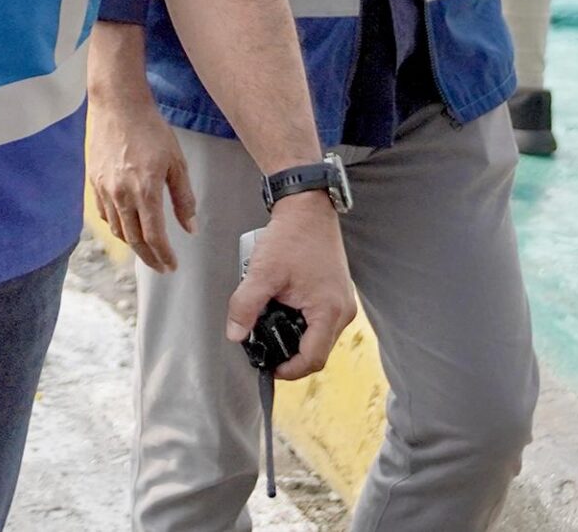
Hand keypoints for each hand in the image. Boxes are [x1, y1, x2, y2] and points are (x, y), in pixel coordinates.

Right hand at [87, 24, 192, 269]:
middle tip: (161, 267)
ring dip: (133, 244)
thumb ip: (183, 198)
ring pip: (117, 229)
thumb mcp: (176, 162)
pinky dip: (117, 226)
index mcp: (145, 191)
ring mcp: (104, 189)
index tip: (172, 265)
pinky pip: (104, 214)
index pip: (154, 236)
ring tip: (146, 250)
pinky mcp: (94, 181)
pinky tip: (126, 226)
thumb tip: (190, 227)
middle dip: (149, 258)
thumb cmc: (151, 129)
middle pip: (134, 239)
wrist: (118, 106)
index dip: (164, 255)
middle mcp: (121, 195)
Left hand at [226, 193, 355, 379]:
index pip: (312, 359)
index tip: (268, 367)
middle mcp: (343, 311)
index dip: (288, 370)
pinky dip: (302, 323)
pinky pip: (320, 321)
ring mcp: (342, 302)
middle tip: (264, 347)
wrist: (307, 208)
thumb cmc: (291, 236)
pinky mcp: (337, 294)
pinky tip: (282, 310)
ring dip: (295, 337)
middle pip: (317, 350)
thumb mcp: (262, 272)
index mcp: (329, 311)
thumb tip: (235, 335)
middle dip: (289, 354)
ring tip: (269, 326)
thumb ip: (245, 306)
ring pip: (319, 336)